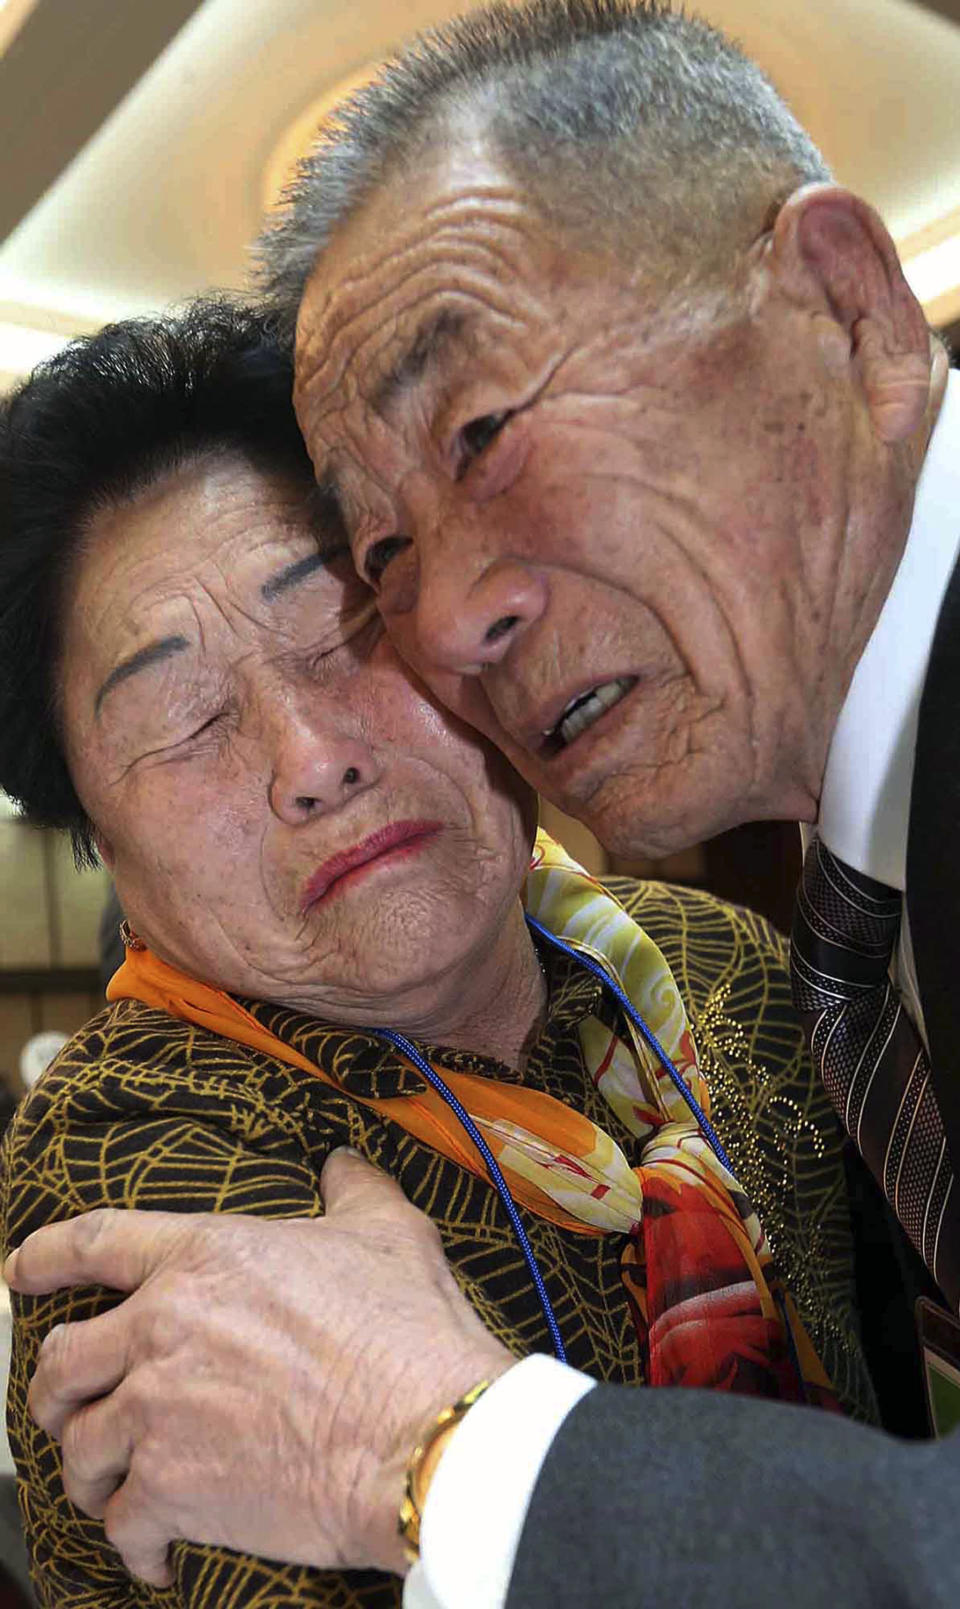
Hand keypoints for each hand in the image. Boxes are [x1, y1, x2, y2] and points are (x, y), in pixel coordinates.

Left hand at [4, 1150, 513, 1586]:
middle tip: (68, 1405)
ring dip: (90, 1470)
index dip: (43, 1257)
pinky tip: (155, 1555)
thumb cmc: (407, 1332)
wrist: (423, 1436)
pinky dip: (133, 1545)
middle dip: (54, 1388)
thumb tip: (343, 1163)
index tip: (20, 1271)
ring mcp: (157, 1410)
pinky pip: (119, 1523)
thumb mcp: (388, 1232)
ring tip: (111, 1487)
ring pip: (78, 1447)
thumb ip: (353, 1190)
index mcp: (205, 1255)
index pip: (92, 1242)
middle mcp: (163, 1326)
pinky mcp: (169, 1489)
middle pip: (61, 1359)